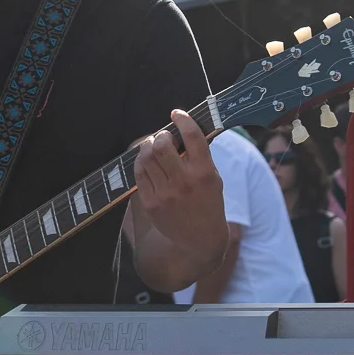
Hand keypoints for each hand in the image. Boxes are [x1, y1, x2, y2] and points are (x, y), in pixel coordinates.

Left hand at [131, 110, 224, 250]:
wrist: (200, 240)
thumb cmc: (209, 204)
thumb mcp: (214, 178)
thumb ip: (200, 156)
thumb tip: (184, 130)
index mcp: (204, 172)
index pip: (192, 136)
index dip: (183, 119)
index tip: (177, 114)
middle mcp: (184, 182)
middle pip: (162, 145)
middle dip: (161, 135)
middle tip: (164, 137)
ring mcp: (165, 193)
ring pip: (147, 157)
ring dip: (148, 146)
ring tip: (153, 146)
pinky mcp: (151, 203)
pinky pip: (139, 174)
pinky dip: (141, 162)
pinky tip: (147, 161)